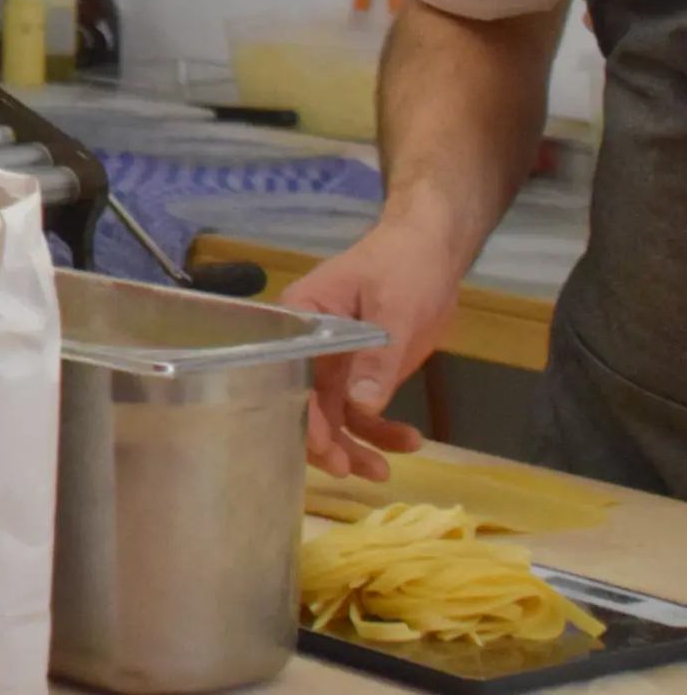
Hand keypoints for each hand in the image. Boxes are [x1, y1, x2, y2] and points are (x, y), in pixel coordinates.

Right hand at [284, 219, 459, 479]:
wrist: (432, 253)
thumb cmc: (404, 266)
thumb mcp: (395, 308)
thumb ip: (378, 358)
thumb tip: (363, 407)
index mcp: (301, 319)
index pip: (291, 374)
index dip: (304, 414)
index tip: (324, 449)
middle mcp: (309, 346)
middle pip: (307, 401)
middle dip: (327, 440)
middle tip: (351, 470)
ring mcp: (336, 363)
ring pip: (335, 415)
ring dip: (357, 445)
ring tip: (384, 471)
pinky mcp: (362, 374)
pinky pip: (363, 412)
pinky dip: (383, 431)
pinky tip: (409, 441)